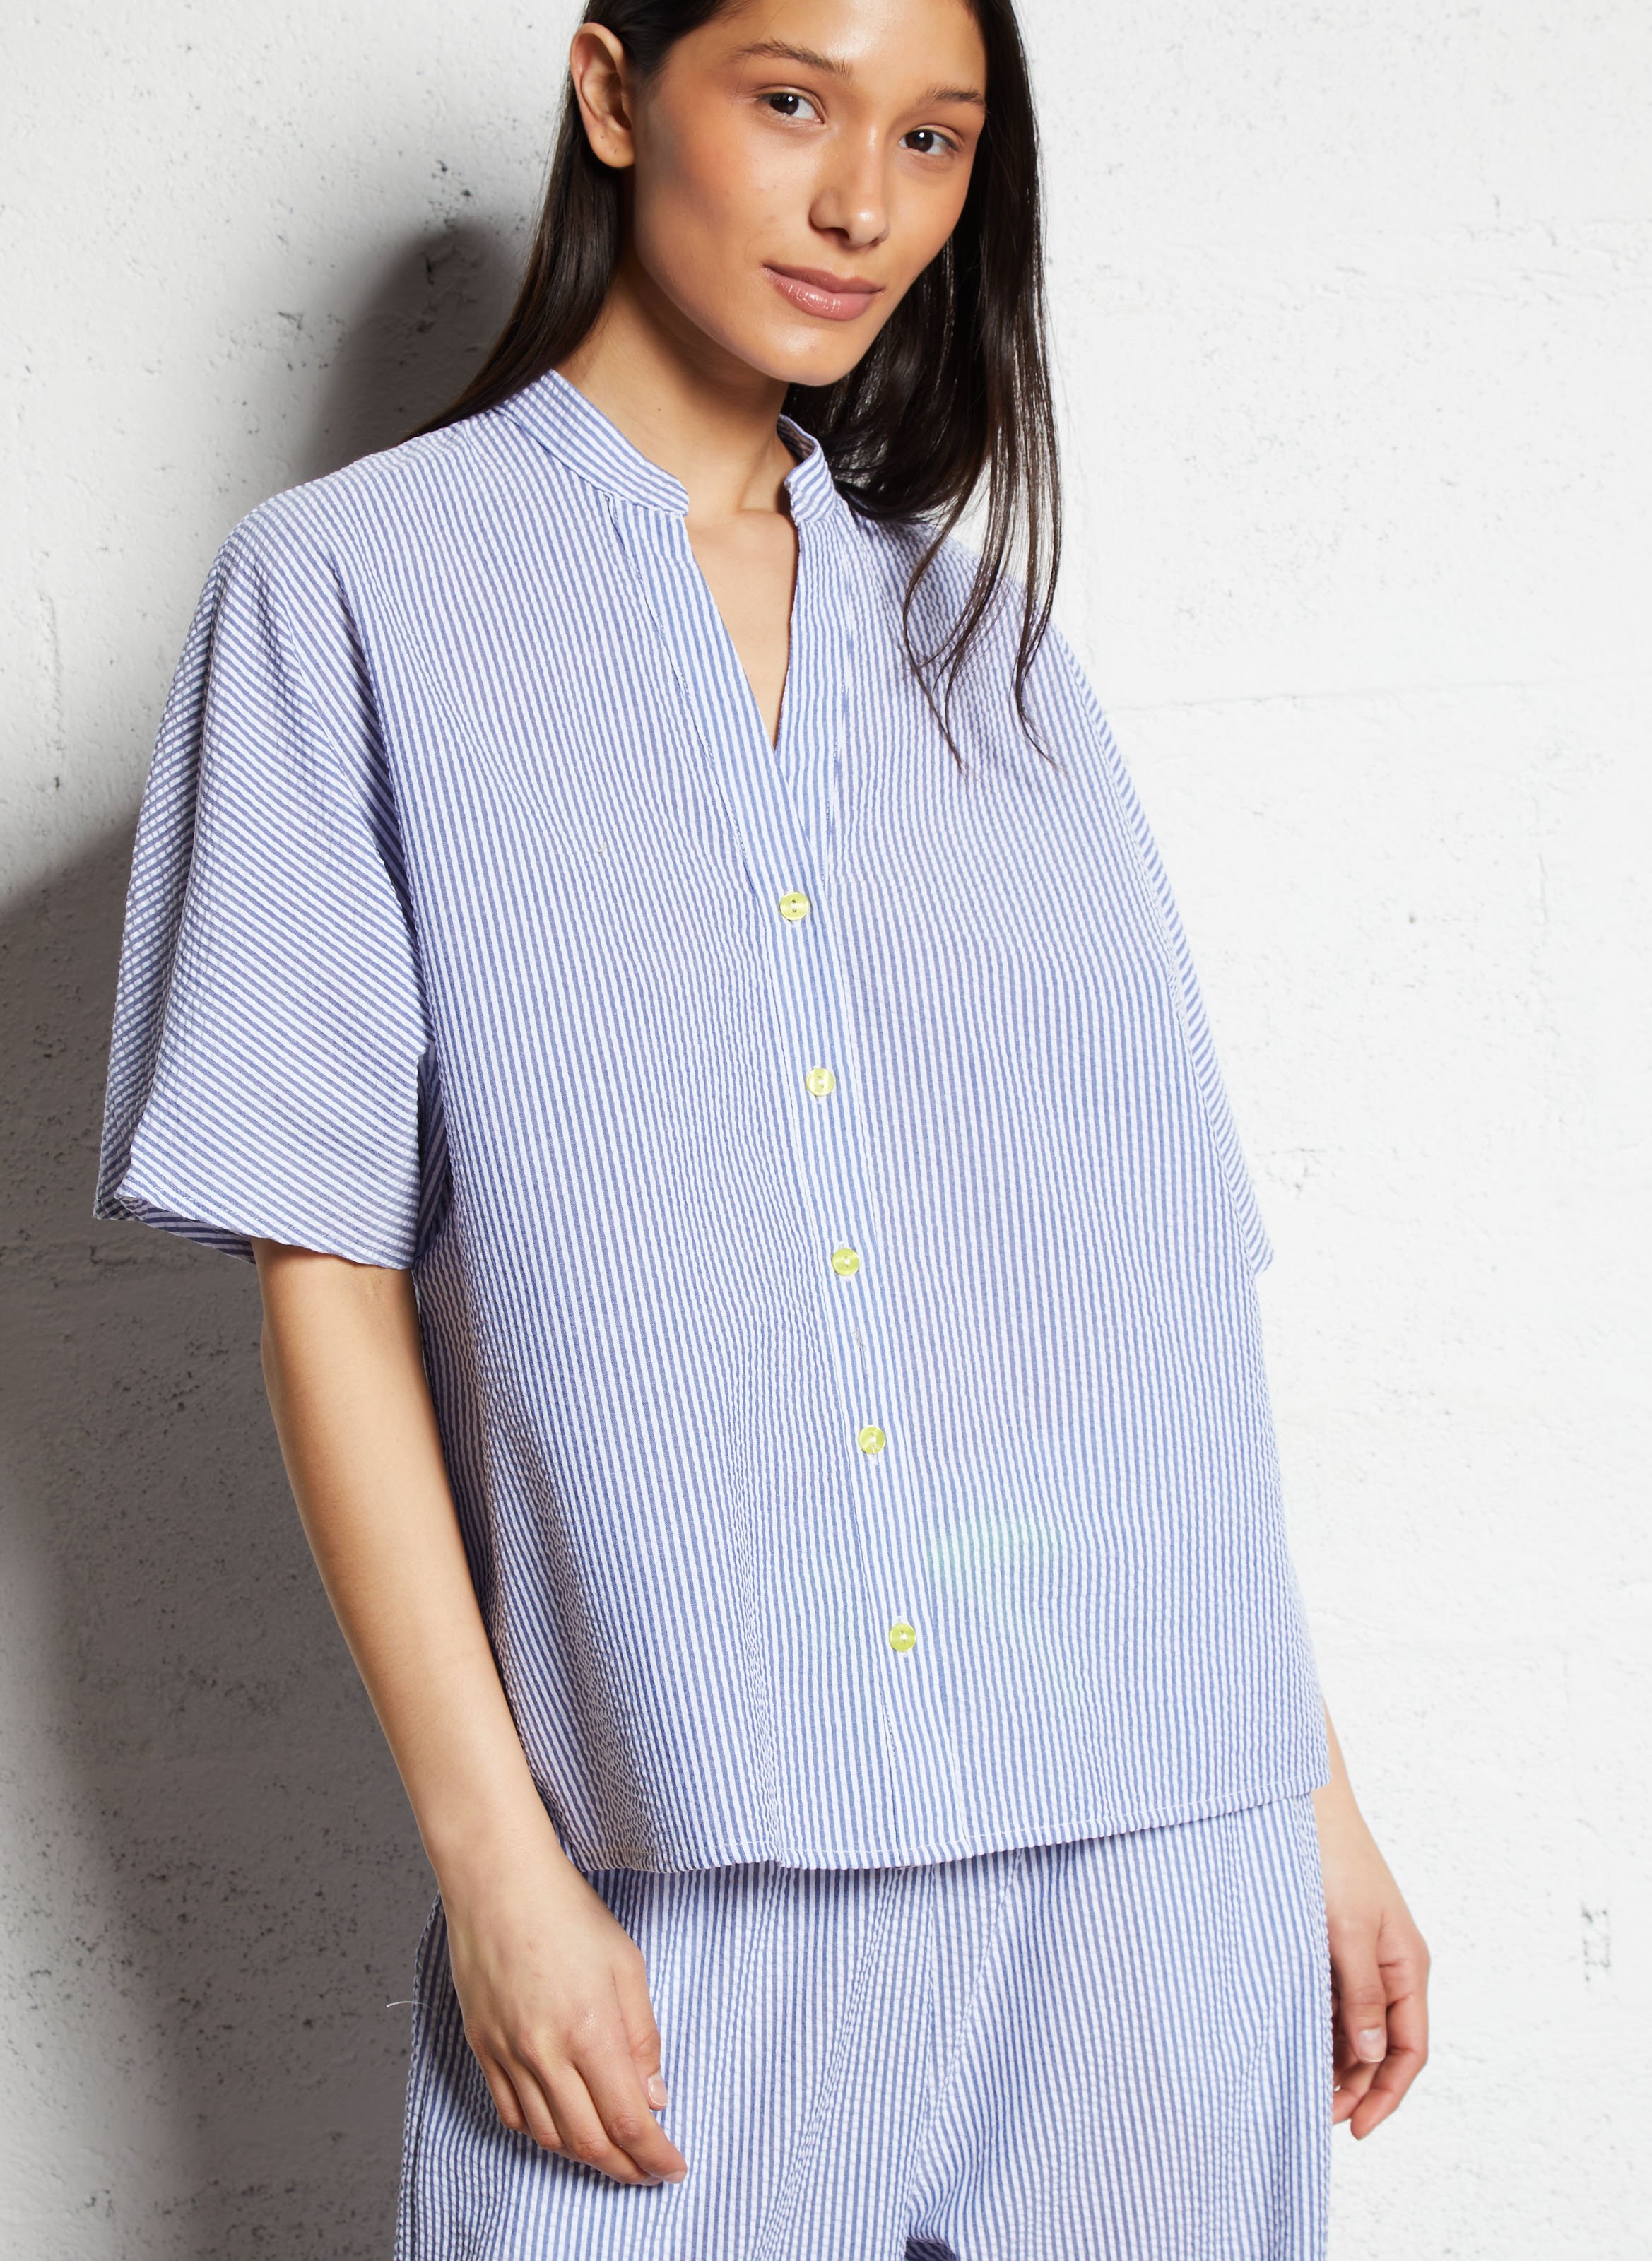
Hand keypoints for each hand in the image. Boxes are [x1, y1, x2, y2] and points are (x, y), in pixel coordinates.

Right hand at [438, 1806, 687, 2186]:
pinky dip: (542, 2133)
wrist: (499, 1883)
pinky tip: (563, 2127)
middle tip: (648, 2171)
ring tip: (612, 2153)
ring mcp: (509, 2054)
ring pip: (549, 2136)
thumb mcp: (627, 1965)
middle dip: (625, 2167)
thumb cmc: (567, 1912)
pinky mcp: (482, 2048)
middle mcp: (546, 2053)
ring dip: (585, 2155)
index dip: (654, 2155)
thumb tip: (655, 2097)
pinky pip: (510, 2113)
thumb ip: (642, 2036)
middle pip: (589, 2141)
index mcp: (591, 2030)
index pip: (628, 2120)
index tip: (672, 2168)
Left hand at [1313, 1722, 1429, 2137]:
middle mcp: (1390, 1964)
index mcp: (1406, 1965)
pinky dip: (1320, 2027)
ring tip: (1298, 2089)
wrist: (1303, 1802)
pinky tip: (1292, 2043)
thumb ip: (1361, 1993)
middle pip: (1381, 2046)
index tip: (1354, 2128)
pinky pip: (1334, 1999)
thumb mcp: (1347, 1930)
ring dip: (1334, 2060)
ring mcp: (1362, 1954)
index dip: (1386, 2094)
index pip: (1409, 2049)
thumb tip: (1370, 2053)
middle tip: (1312, 2115)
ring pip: (1356, 2026)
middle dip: (1355, 2086)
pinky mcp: (1333, 1942)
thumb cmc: (1330, 1857)